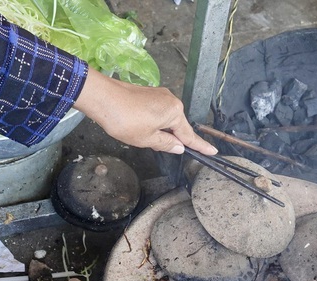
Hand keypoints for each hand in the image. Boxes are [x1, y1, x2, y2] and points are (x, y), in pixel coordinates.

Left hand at [73, 68, 217, 155]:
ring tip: (141, 135)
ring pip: (166, 119)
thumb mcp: (147, 139)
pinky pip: (157, 112)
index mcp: (175, 112)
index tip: (213, 151)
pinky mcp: (149, 93)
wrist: (103, 98)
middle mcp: (171, 100)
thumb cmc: (126, 120)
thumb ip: (166, 144)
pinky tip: (140, 126)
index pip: (189, 134)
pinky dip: (153, 122)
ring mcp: (160, 94)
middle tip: (156, 146)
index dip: (200, 146)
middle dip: (172, 138)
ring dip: (160, 130)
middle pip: (177, 125)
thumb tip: (180, 147)